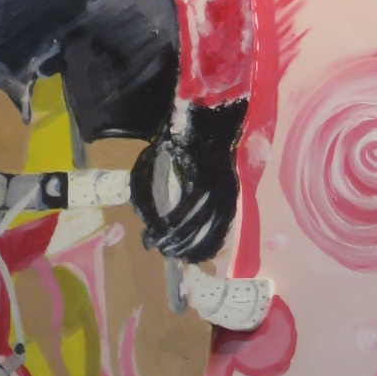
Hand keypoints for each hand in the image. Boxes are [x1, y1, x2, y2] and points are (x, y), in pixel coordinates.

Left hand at [130, 100, 245, 262]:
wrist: (211, 120)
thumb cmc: (178, 137)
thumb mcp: (155, 154)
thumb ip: (144, 183)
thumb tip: (142, 216)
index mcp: (199, 175)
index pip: (184, 211)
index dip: (167, 229)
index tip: (149, 238)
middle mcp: (219, 186)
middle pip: (200, 225)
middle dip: (178, 243)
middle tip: (160, 249)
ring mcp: (230, 192)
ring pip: (215, 230)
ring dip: (194, 247)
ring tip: (176, 255)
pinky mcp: (234, 197)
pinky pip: (225, 226)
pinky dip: (212, 244)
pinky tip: (198, 254)